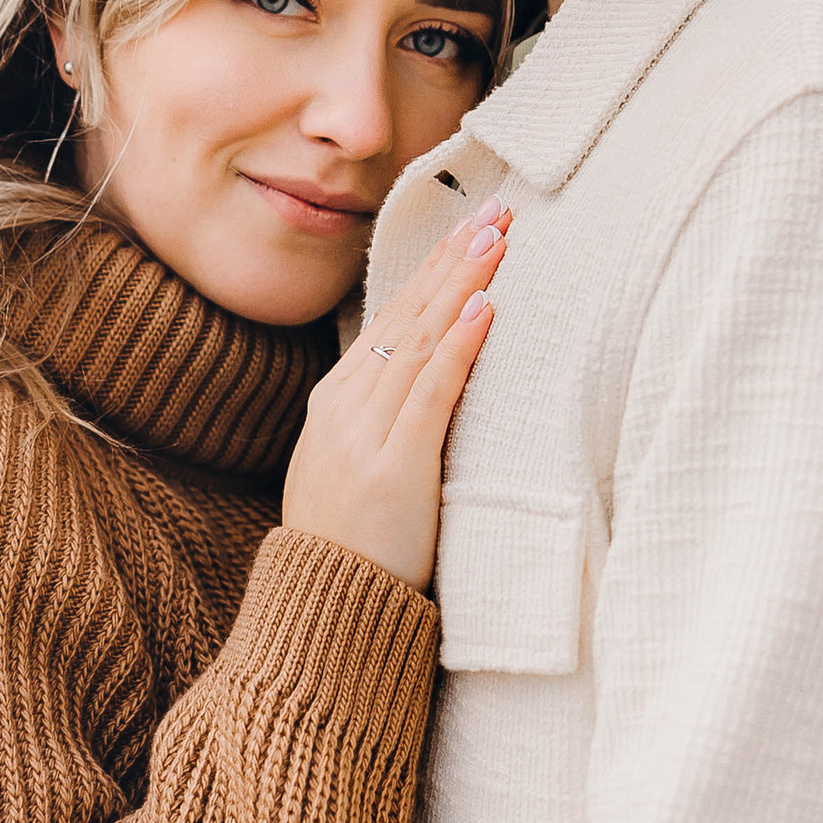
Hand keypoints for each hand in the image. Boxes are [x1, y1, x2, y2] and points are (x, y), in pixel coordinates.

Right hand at [280, 196, 507, 589]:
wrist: (324, 612)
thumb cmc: (353, 547)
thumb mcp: (358, 467)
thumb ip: (385, 418)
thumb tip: (433, 376)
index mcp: (337, 400)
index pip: (394, 317)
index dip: (435, 269)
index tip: (473, 229)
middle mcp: (346, 404)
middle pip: (408, 313)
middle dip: (454, 257)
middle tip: (497, 210)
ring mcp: (365, 432)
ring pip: (421, 338)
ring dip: (463, 282)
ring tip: (498, 239)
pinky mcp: (393, 466)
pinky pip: (431, 391)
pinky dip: (459, 345)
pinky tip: (484, 307)